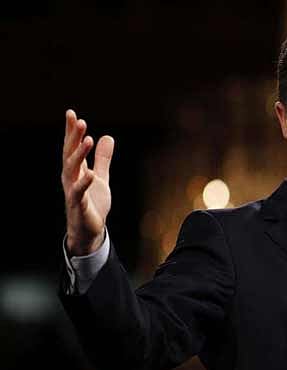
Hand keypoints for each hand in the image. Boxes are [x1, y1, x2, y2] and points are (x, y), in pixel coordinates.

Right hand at [61, 109, 114, 255]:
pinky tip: (90, 173)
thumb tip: (107, 137)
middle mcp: (71, 178)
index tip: (71, 113)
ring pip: (72, 170)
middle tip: (80, 121)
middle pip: (69, 154)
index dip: (71, 131)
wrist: (89, 231)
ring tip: (88, 139)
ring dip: (79, 154)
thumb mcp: (101, 177)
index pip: (71, 147)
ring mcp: (73, 191)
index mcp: (75, 170)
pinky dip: (84, 183)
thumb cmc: (92, 203)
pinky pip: (79, 193)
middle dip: (73, 137)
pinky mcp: (79, 205)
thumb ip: (103, 159)